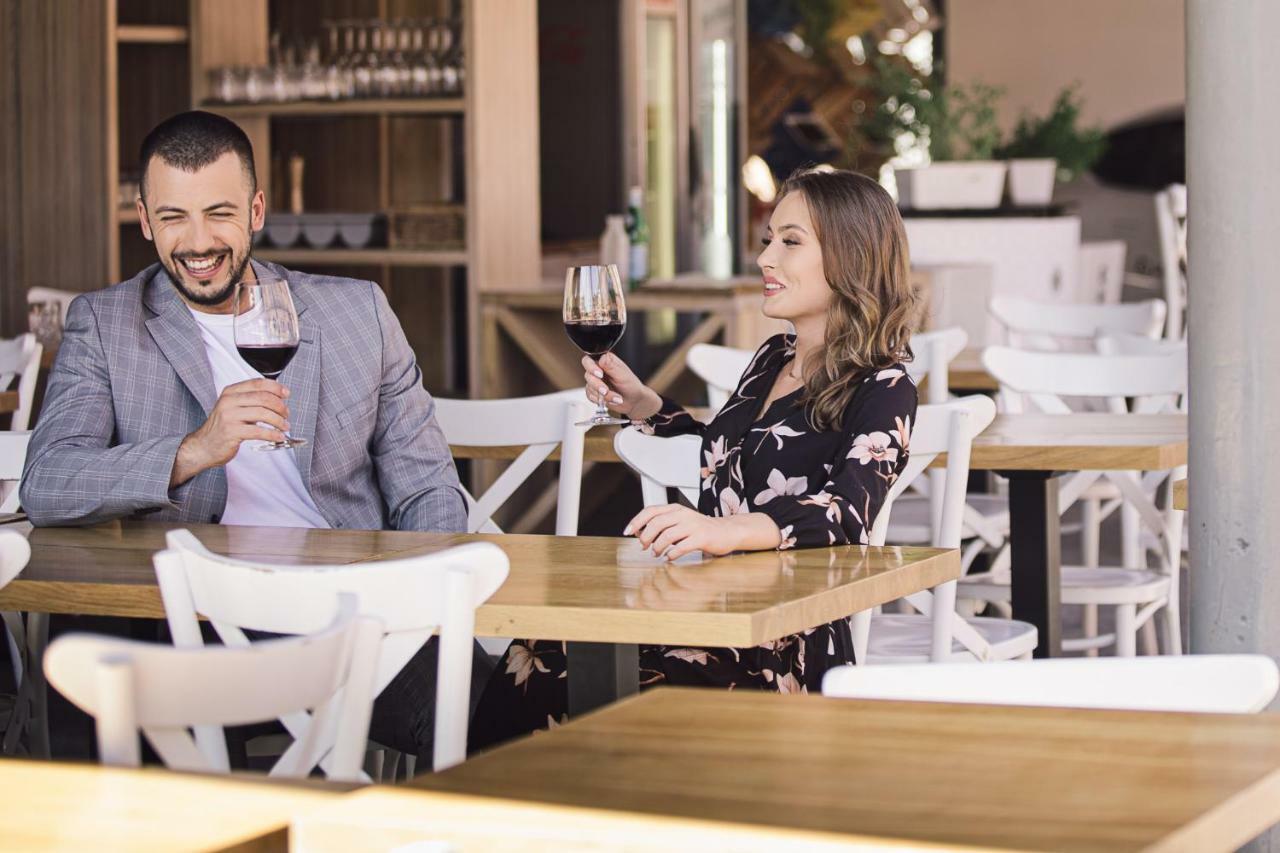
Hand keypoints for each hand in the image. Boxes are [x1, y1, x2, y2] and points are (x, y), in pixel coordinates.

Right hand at [170, 379, 290, 486]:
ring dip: (279, 421)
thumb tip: (278, 397)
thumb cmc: (222, 427)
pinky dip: (273, 434)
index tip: (286, 393)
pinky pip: (258, 431)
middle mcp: (229, 401)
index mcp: (231, 392)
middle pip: (263, 398)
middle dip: (280, 406)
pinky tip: (279, 436)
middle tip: (286, 414)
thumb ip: (252, 400)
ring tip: (284, 427)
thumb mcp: (234, 407)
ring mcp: (229, 416)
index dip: (275, 387)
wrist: (204, 445)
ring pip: (263, 413)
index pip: (257, 383)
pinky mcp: (232, 432)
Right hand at [582, 352, 661, 419]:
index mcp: (605, 361)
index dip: (592, 367)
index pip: (589, 360)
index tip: (600, 375)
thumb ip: (611, 366)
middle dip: (597, 385)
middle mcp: (598, 370)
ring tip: (617, 398)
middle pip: (588, 375)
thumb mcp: (623, 375)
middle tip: (606, 391)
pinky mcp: (594, 392)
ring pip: (589, 388)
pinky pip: (591, 396)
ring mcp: (595, 381)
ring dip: (603, 395)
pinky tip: (612, 400)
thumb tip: (602, 358)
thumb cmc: (631, 386)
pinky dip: (601, 400)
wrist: (634, 401)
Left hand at [624, 504, 764, 559]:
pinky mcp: (701, 537)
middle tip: (643, 547)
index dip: (636, 521)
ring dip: (657, 547)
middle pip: (656, 523)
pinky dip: (672, 554)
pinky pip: (681, 547)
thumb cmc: (700, 529)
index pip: (650, 511)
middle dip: (645, 537)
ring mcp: (693, 525)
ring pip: (667, 535)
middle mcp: (683, 514)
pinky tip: (669, 557)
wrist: (727, 531)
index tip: (628, 532)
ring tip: (656, 553)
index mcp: (675, 508)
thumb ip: (662, 524)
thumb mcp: (680, 521)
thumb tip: (639, 533)